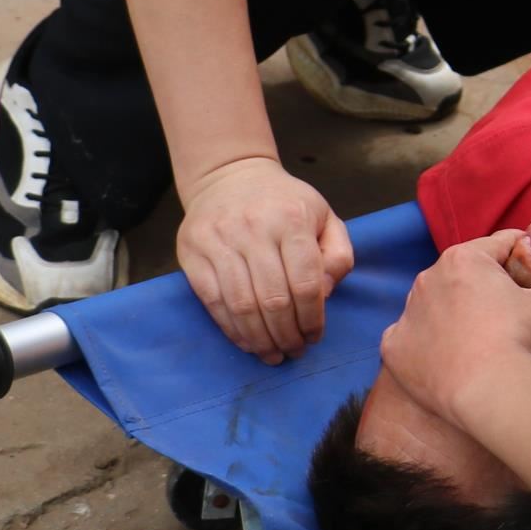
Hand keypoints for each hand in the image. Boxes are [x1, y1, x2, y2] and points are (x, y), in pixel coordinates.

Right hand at [177, 157, 351, 362]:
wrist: (229, 175)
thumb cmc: (285, 203)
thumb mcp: (324, 217)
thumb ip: (337, 255)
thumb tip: (324, 295)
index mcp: (292, 219)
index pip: (305, 283)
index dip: (312, 319)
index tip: (314, 336)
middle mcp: (254, 229)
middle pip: (273, 300)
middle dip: (287, 335)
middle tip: (294, 351)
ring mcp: (219, 240)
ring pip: (242, 305)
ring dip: (260, 339)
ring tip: (273, 354)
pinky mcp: (193, 253)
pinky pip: (213, 301)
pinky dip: (232, 329)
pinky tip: (247, 342)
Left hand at [380, 233, 530, 428]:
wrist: (488, 392)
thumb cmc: (519, 339)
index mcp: (464, 258)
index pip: (499, 246)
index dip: (521, 255)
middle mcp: (428, 278)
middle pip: (462, 275)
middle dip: (482, 286)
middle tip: (508, 310)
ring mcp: (408, 314)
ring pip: (433, 305)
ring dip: (450, 314)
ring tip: (477, 338)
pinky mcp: (394, 349)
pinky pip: (410, 341)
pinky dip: (425, 347)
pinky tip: (445, 360)